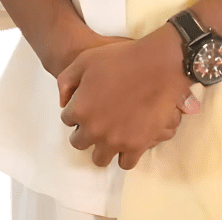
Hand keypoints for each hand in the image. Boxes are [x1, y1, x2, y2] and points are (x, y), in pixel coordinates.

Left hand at [57, 27, 200, 170]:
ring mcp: (115, 141)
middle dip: (85, 130)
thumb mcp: (85, 59)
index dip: (77, 109)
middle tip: (98, 118)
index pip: (67, 119)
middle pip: (79, 142)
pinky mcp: (136, 146)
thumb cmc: (121, 59)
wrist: (158, 65)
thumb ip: (66, 80)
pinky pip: (125, 163)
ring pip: (100, 158)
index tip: (88, 103)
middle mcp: (94, 130)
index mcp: (79, 109)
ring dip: (102, 147)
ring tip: (111, 133)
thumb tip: (63, 103)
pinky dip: (125, 154)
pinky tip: (128, 139)